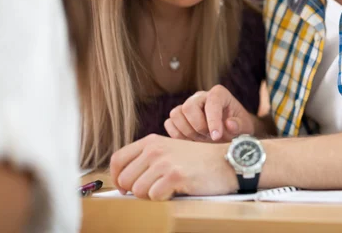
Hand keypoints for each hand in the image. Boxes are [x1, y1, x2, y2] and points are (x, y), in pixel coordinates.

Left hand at [110, 134, 236, 199]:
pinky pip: (155, 197)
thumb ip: (148, 159)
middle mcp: (154, 150)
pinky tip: (178, 190)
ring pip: (138, 191)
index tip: (124, 188)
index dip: (116, 177)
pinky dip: (165, 199)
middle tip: (154, 190)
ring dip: (152, 195)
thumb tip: (124, 182)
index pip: (117, 160)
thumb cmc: (198, 161)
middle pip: (125, 179)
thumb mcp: (170, 150)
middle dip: (136, 190)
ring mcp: (164, 162)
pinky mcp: (175, 175)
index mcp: (151, 142)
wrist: (225, 161)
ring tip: (169, 188)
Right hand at [165, 85, 255, 142]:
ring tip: (202, 139)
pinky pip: (169, 124)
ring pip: (176, 114)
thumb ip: (239, 125)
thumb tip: (229, 124)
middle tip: (209, 137)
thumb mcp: (245, 127)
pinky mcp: (179, 118)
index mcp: (218, 94)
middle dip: (198, 126)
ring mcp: (188, 106)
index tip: (217, 136)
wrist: (230, 134)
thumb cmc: (238, 127)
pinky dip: (177, 135)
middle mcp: (200, 96)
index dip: (213, 120)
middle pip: (188, 107)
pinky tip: (191, 141)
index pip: (211, 101)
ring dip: (187, 132)